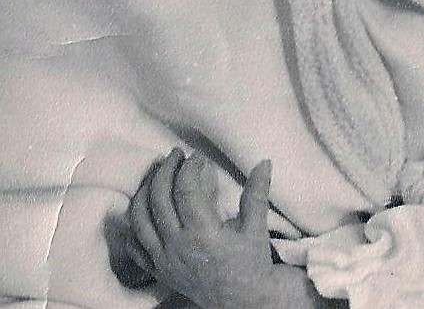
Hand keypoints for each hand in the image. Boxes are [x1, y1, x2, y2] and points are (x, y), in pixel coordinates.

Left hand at [126, 149, 276, 308]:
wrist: (242, 300)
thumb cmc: (251, 263)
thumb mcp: (257, 228)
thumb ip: (257, 194)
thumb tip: (264, 162)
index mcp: (203, 234)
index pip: (185, 191)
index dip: (189, 168)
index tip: (197, 157)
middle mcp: (178, 246)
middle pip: (158, 199)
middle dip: (165, 170)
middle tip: (175, 155)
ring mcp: (163, 259)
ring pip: (139, 219)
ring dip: (145, 191)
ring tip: (156, 174)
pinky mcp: (158, 269)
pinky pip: (134, 245)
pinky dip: (134, 223)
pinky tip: (144, 206)